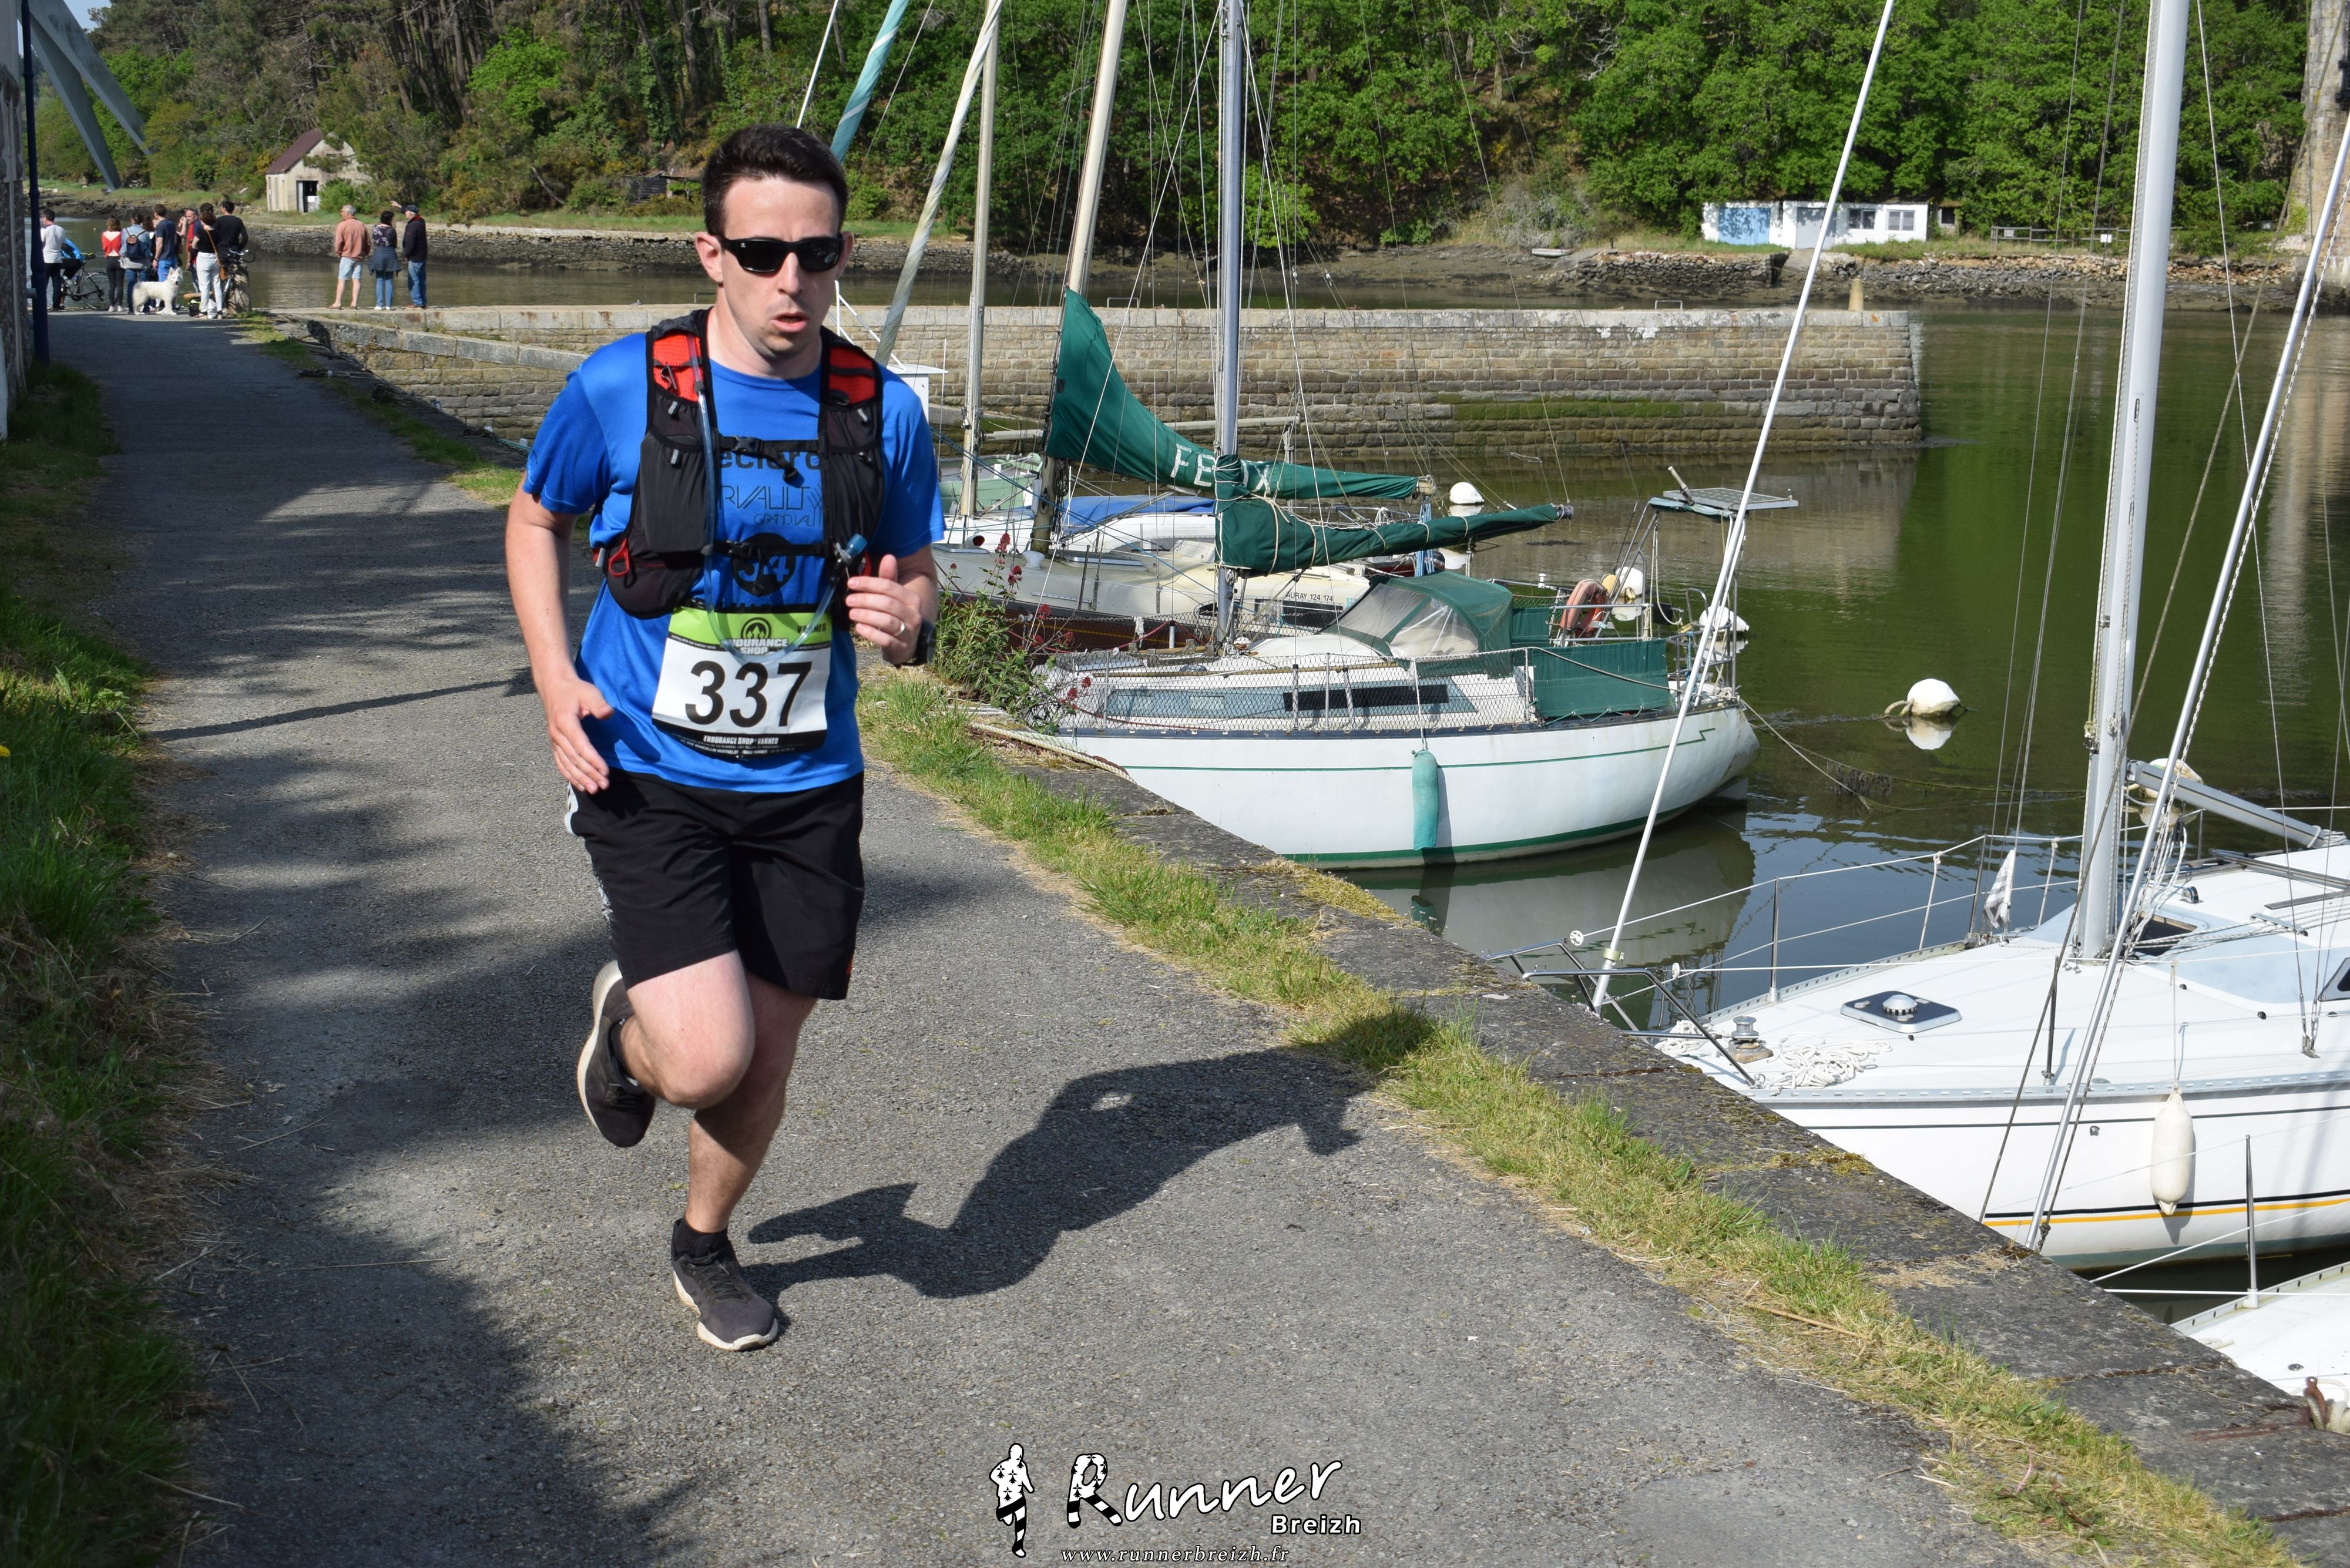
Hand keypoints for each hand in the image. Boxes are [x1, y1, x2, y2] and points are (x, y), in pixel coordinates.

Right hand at [538, 670, 613, 793]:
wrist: (554, 686)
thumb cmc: (575, 690)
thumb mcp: (589, 692)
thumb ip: (598, 704)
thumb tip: (607, 714)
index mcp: (565, 723)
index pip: (581, 746)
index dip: (593, 760)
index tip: (605, 771)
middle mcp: (557, 734)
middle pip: (574, 759)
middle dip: (589, 774)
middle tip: (604, 785)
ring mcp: (554, 741)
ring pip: (566, 764)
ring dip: (580, 778)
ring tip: (593, 790)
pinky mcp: (554, 744)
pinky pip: (560, 763)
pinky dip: (569, 775)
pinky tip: (579, 784)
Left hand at [845, 554, 924, 664]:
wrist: (906, 646)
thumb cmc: (896, 617)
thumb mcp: (894, 598)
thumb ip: (889, 579)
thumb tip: (889, 556)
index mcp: (913, 599)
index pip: (889, 587)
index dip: (869, 583)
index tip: (851, 583)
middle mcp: (914, 615)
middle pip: (887, 603)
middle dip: (865, 600)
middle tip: (848, 600)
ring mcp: (909, 633)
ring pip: (886, 621)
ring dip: (866, 615)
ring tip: (851, 613)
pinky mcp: (901, 648)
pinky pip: (885, 640)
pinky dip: (870, 633)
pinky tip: (858, 627)